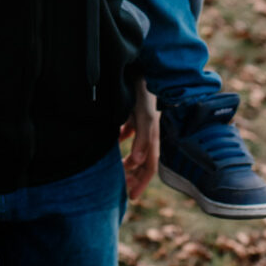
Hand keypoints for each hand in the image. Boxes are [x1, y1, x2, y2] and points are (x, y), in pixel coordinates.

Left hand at [120, 78, 158, 199]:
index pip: (149, 165)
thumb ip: (142, 138)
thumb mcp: (144, 116)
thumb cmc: (143, 92)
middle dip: (134, 175)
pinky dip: (121, 139)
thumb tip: (138, 162)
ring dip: (127, 160)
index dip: (142, 182)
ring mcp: (140, 122)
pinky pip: (127, 130)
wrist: (141, 68)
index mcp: (152, 136)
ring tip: (116, 170)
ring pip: (135, 147)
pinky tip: (112, 142)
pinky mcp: (131, 111)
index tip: (131, 197)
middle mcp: (148, 132)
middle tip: (122, 189)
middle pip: (142, 160)